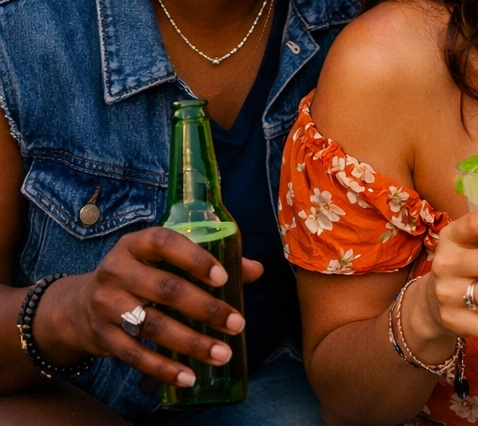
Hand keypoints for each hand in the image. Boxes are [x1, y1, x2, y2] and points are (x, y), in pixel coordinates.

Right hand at [34, 226, 261, 387]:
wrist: (80, 306)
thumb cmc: (141, 275)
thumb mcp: (164, 259)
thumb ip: (209, 261)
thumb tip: (256, 269)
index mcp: (137, 243)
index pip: (166, 243)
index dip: (195, 259)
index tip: (224, 278)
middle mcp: (117, 270)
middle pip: (165, 290)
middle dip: (206, 309)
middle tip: (237, 324)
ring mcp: (106, 305)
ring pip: (153, 326)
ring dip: (192, 343)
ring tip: (223, 353)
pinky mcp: (102, 338)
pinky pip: (136, 356)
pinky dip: (164, 369)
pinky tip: (189, 377)